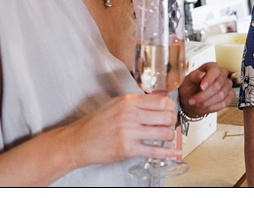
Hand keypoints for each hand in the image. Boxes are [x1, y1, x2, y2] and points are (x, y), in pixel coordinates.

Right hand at [58, 93, 181, 166]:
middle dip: (172, 121)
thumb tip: (157, 102)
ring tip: (166, 136)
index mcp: (127, 101)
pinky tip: (174, 152)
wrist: (79, 141)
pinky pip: (154, 151)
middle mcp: (129, 114)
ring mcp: (129, 132)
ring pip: (163, 133)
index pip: (160, 100)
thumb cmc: (96, 123)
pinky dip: (167, 152)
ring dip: (169, 135)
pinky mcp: (128, 149)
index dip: (170, 106)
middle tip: (170, 124)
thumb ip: (135, 102)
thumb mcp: (115, 104)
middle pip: (165, 115)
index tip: (171, 110)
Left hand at [178, 62, 234, 117]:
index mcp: (211, 67)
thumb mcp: (187, 81)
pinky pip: (225, 102)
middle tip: (193, 101)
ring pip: (221, 95)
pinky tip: (206, 106)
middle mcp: (222, 74)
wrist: (192, 99)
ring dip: (207, 102)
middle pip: (218, 85)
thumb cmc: (190, 88)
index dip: (209, 80)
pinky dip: (214, 106)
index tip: (201, 88)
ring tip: (197, 104)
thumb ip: (193, 76)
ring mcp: (227, 84)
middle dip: (204, 96)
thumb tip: (202, 74)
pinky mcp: (230, 95)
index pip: (214, 71)